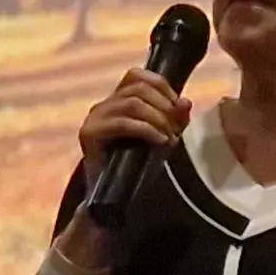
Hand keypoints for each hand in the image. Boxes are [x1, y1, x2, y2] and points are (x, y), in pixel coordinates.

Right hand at [61, 68, 188, 265]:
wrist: (116, 200)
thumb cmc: (138, 168)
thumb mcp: (164, 138)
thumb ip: (175, 119)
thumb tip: (185, 102)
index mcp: (118, 101)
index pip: (137, 75)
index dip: (162, 86)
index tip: (178, 110)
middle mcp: (103, 105)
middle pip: (138, 87)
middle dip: (164, 106)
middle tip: (176, 130)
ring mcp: (94, 118)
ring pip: (133, 103)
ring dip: (158, 119)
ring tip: (168, 139)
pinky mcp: (89, 134)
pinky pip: (122, 122)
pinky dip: (147, 130)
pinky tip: (160, 142)